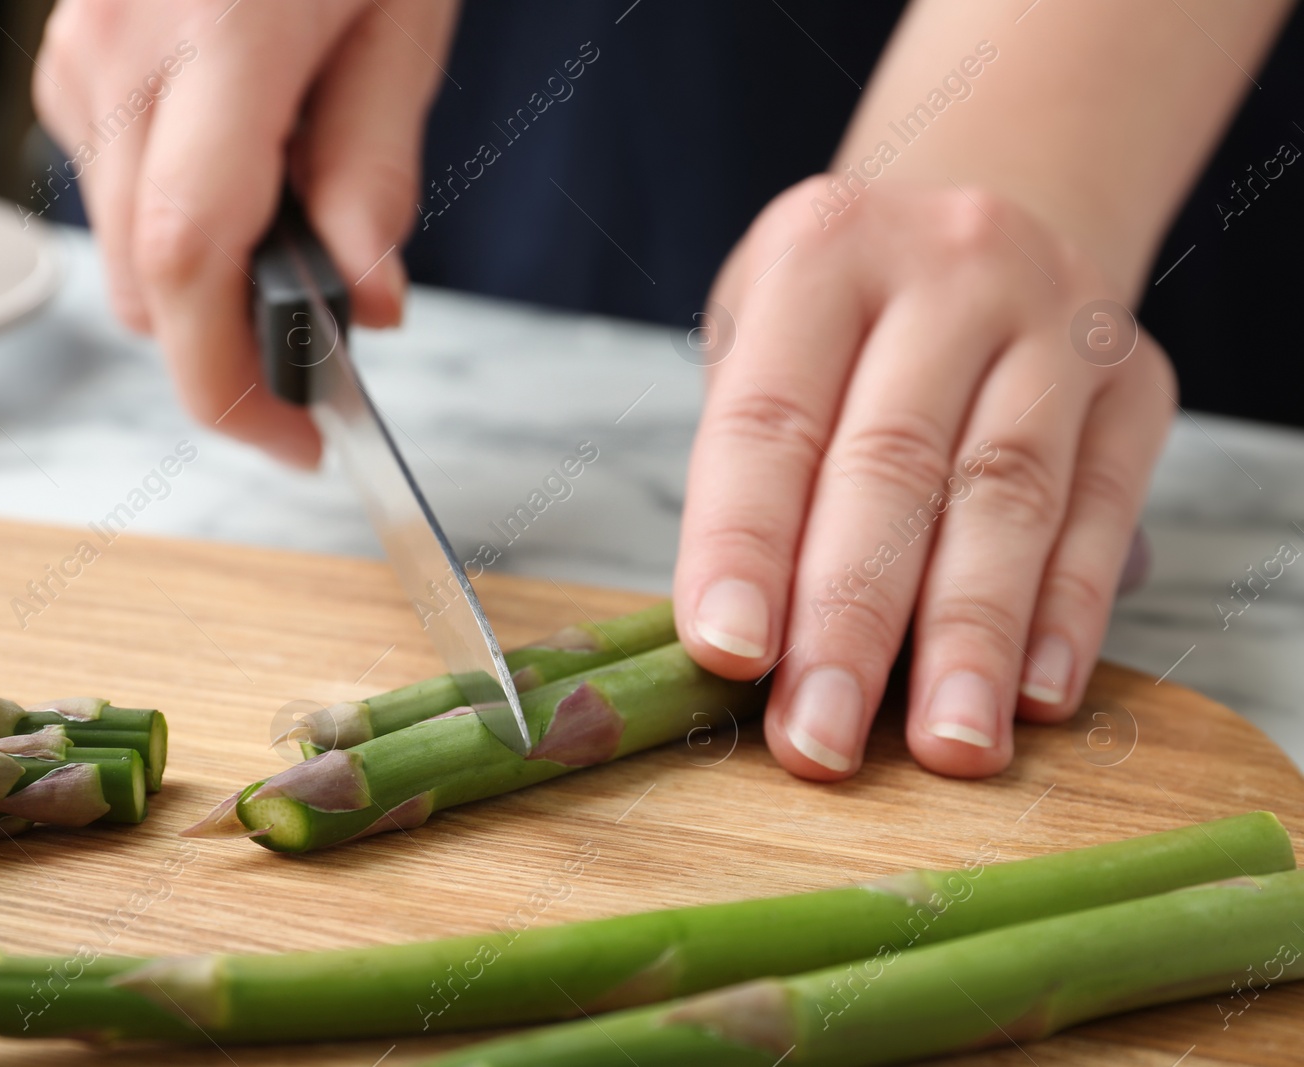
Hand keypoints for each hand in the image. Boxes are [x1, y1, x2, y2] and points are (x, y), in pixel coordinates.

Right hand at [34, 0, 457, 464]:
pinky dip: (183, 226)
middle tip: (331, 346)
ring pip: (128, 252)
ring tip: (305, 226)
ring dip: (215, 285)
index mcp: (217, 46)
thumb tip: (364, 294)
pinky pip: (116, 191)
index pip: (188, 262)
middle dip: (237, 349)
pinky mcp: (69, 60)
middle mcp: (117, 59)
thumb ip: (377, 164)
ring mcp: (77, 59)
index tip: (302, 439)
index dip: (233, 383)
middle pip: (149, 286)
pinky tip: (250, 178)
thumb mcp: (405, 19)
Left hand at [674, 177, 1174, 779]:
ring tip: (947, 745)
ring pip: (1008, 497)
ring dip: (970, 638)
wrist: (998, 202)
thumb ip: (753, 467)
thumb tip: (746, 647)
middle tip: (820, 739)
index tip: (729, 654)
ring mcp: (1056, 319)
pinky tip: (1038, 694)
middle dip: (850, 621)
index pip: (769, 420)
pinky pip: (1102, 508)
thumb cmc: (847, 307)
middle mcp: (947, 271)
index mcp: (821, 253)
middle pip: (891, 467)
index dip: (744, 544)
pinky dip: (1068, 612)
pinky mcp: (1139, 380)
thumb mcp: (764, 331)